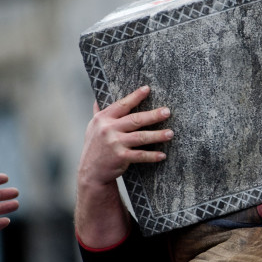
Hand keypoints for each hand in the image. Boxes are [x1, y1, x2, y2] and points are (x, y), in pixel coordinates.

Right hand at [75, 86, 172, 247]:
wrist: (90, 172)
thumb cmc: (95, 147)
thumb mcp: (93, 128)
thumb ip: (98, 113)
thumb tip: (98, 98)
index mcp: (103, 118)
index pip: (122, 105)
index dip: (135, 97)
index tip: (147, 89)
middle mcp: (108, 129)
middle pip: (135, 120)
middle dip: (153, 115)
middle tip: (167, 112)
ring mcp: (114, 143)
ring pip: (141, 137)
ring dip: (158, 135)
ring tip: (171, 133)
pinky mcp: (120, 157)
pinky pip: (140, 155)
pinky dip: (152, 155)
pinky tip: (163, 155)